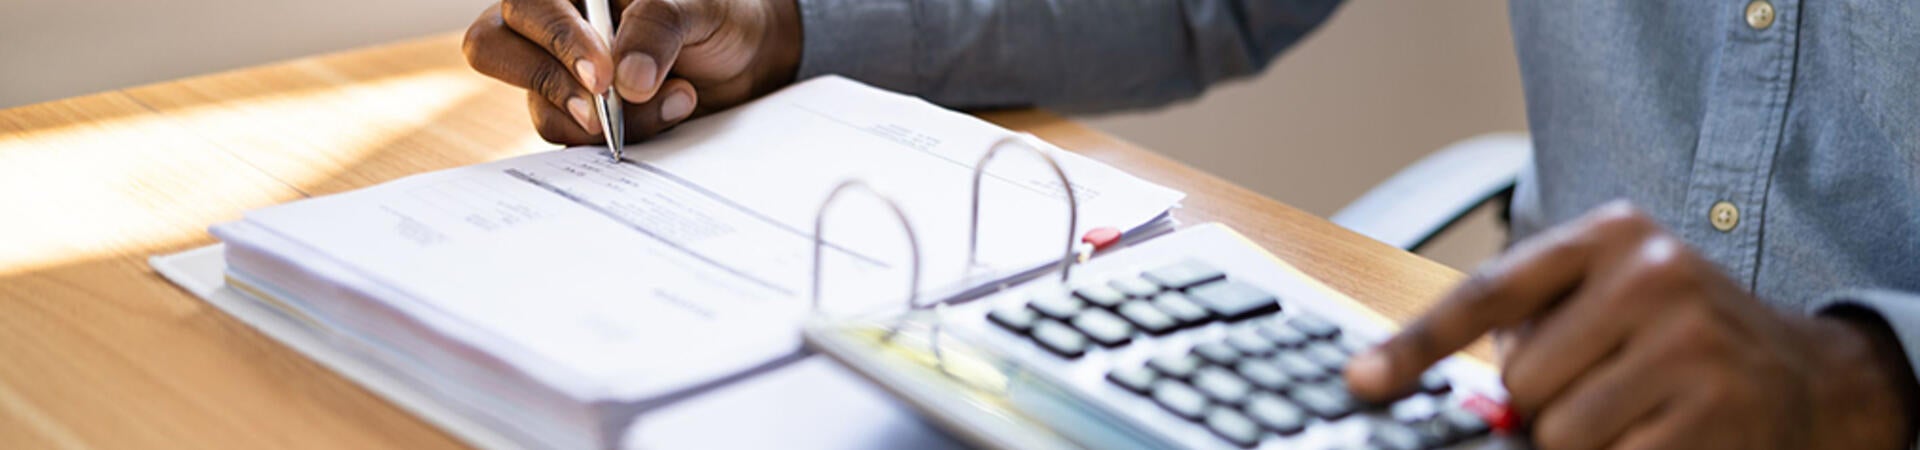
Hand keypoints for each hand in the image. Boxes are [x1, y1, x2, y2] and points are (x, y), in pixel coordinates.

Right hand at [461, 0, 801, 144]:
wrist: (745, 59)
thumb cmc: (715, 16)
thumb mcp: (699, 8)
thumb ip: (658, 28)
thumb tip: (625, 83)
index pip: (529, 5)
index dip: (556, 40)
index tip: (603, 77)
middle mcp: (552, 25)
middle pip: (493, 48)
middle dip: (551, 82)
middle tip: (604, 108)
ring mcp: (559, 73)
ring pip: (541, 106)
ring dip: (605, 119)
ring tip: (679, 98)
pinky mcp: (580, 116)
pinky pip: (574, 139)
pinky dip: (624, 138)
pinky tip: (671, 115)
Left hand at [1343, 201, 1917, 448]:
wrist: (1807, 376)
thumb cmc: (1673, 337)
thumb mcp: (1603, 297)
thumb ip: (1524, 323)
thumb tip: (1414, 377)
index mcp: (1611, 235)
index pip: (1487, 291)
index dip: (1416, 343)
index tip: (1363, 381)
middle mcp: (1654, 276)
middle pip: (1521, 380)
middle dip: (1540, 402)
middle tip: (1596, 387)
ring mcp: (1692, 345)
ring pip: (1559, 434)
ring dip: (1578, 442)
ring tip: (1632, 413)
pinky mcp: (1717, 414)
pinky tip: (1656, 437)